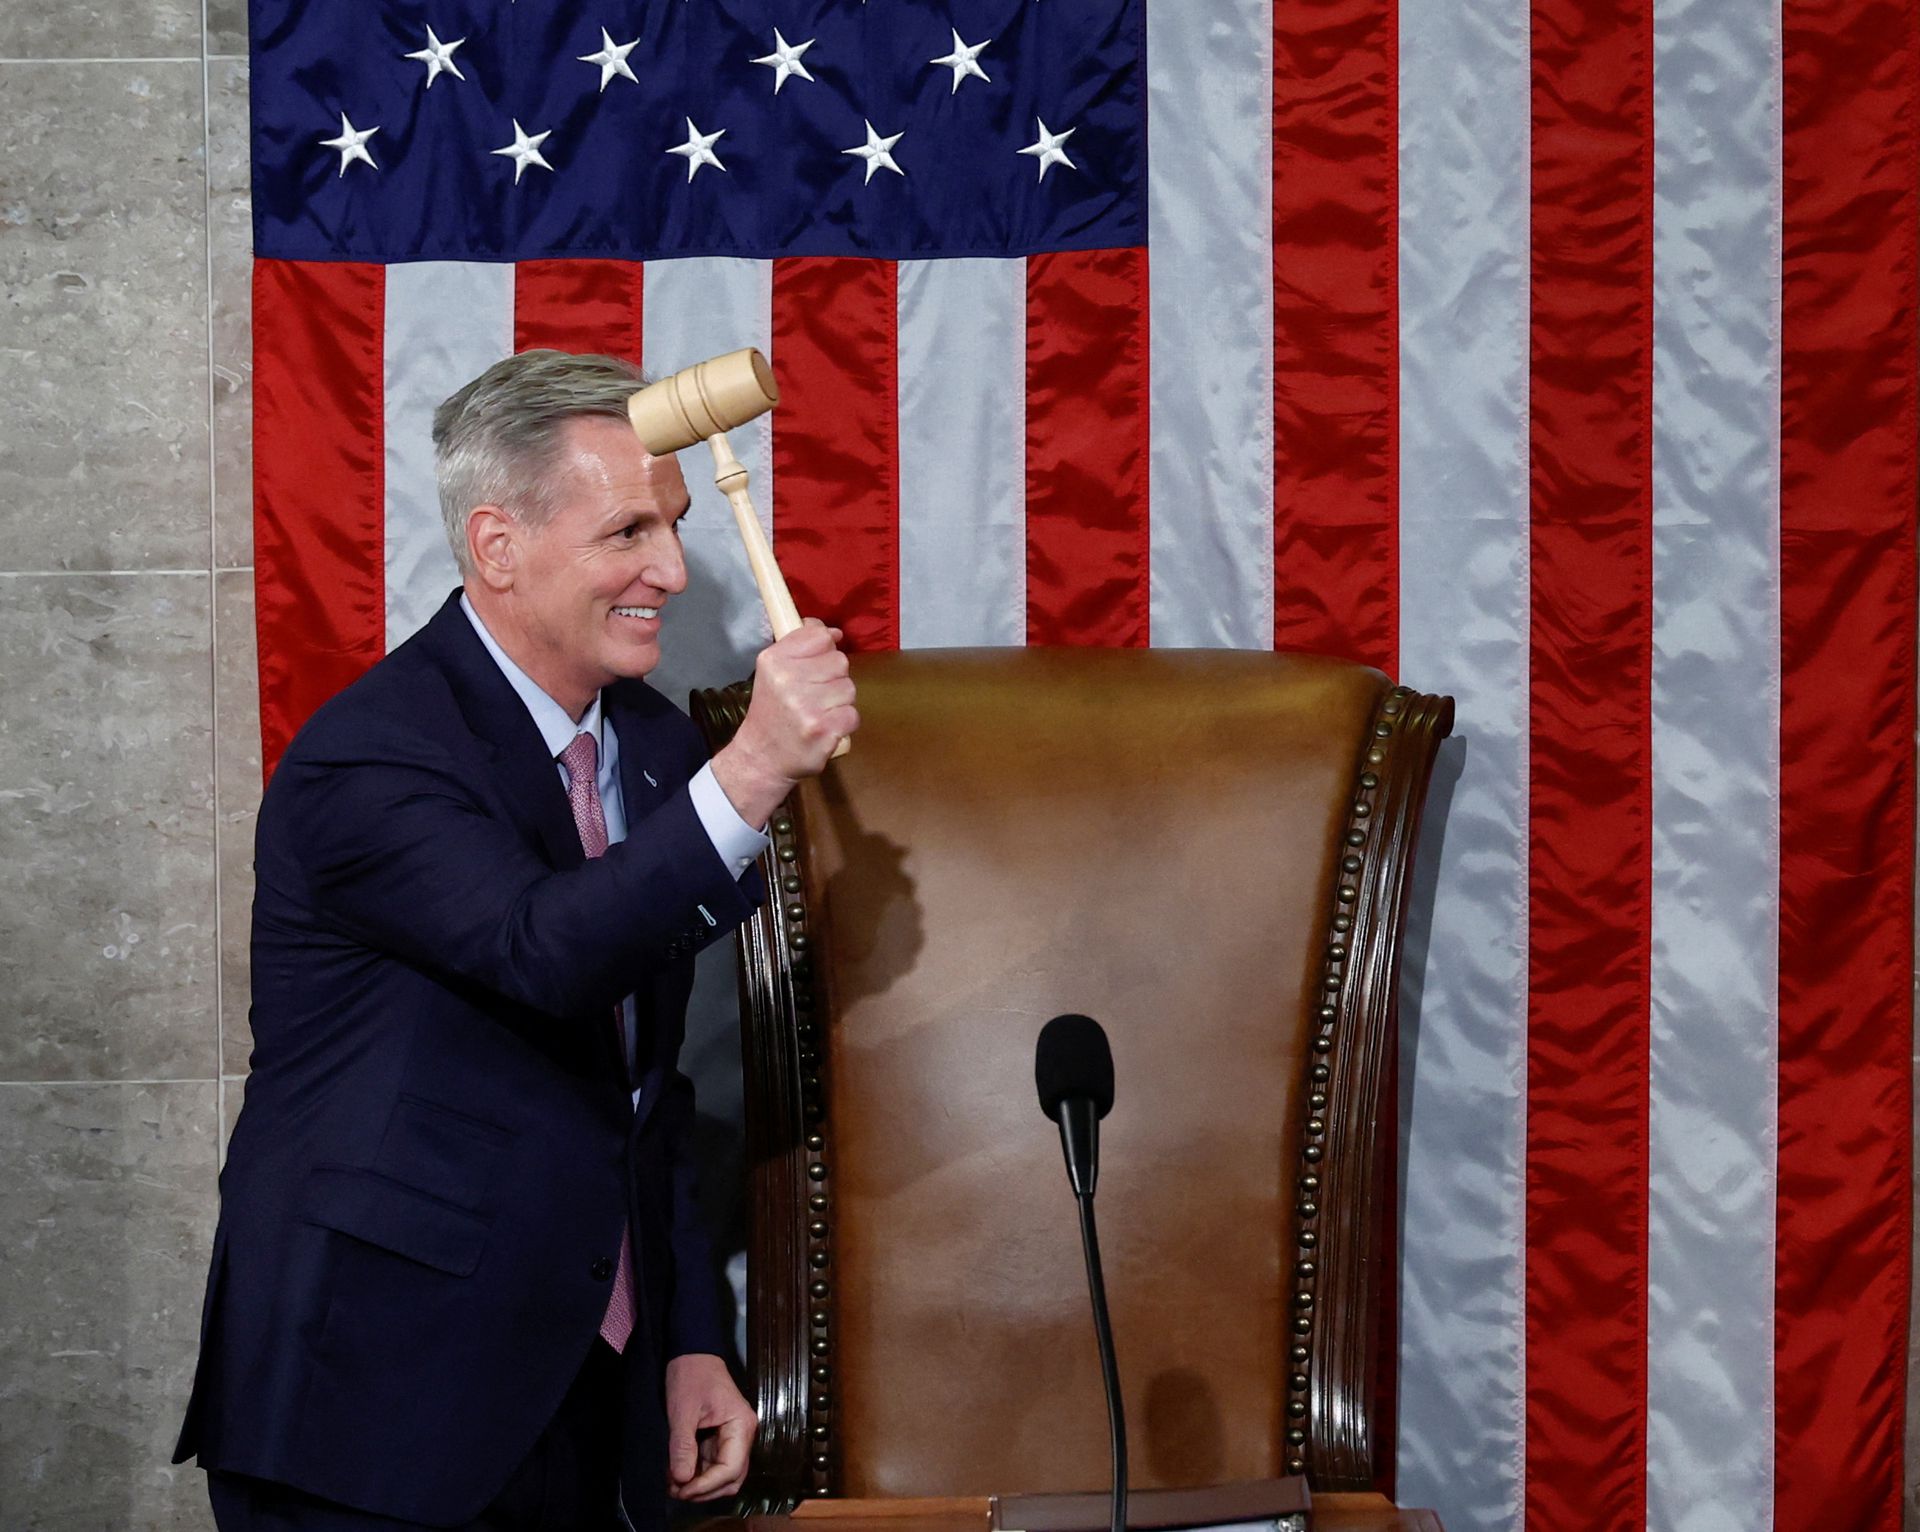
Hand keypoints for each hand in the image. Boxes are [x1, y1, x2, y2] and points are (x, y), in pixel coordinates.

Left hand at [665, 1352, 757, 1501]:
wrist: (691, 1353)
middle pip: (732, 1478)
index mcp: (741, 1426)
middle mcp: (742, 1435)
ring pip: (723, 1475)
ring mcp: (732, 1438)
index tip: (681, 1490)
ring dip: (700, 1485)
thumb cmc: (690, 1376)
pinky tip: (678, 1474)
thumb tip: (682, 1480)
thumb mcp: (682, 1412)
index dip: (706, 1485)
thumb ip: (683, 1447)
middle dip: (705, 1490)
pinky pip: (713, 1465)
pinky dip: (697, 1474)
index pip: (730, 1469)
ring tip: (674, 1485)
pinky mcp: (720, 1438)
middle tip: (676, 1491)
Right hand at [710, 619, 859, 828]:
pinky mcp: (823, 731)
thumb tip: (833, 632)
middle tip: (814, 695)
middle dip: (833, 678)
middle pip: (839, 662)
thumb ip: (800, 646)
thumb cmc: (772, 711)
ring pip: (849, 688)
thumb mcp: (773, 671)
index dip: (825, 649)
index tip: (817, 663)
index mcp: (774, 660)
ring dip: (839, 701)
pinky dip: (843, 723)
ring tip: (819, 712)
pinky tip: (826, 728)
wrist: (761, 758)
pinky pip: (852, 714)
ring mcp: (806, 707)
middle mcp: (788, 680)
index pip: (820, 637)